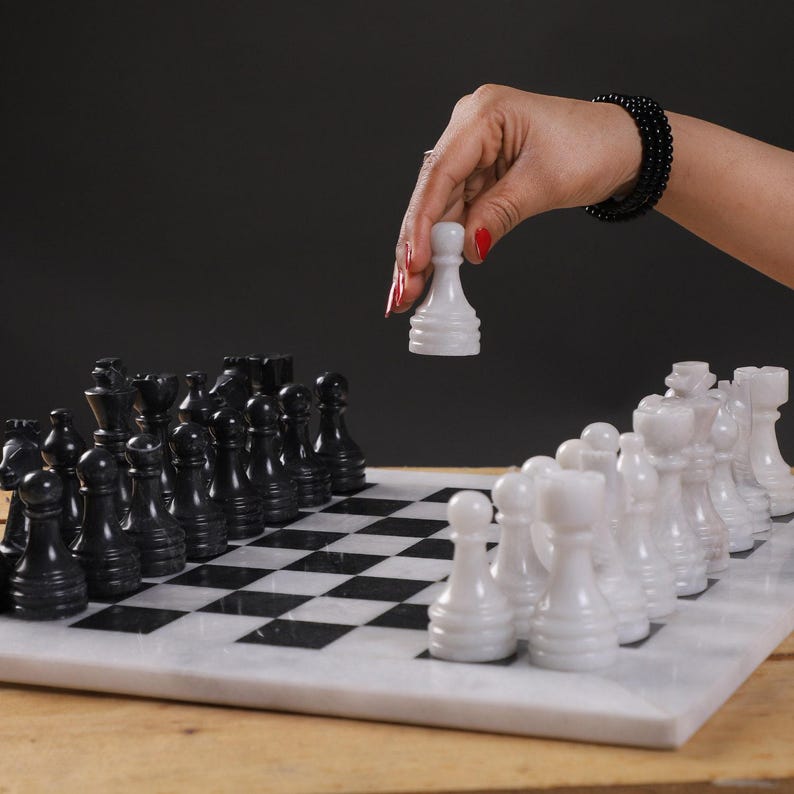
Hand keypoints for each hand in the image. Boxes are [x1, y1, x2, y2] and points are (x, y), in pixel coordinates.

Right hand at [386, 85, 642, 313]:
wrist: (622, 147)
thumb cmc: (592, 148)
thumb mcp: (544, 184)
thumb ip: (499, 214)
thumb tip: (467, 251)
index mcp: (482, 115)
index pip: (440, 174)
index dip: (422, 223)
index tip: (415, 261)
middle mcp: (469, 131)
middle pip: (431, 196)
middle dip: (415, 246)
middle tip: (402, 290)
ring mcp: (473, 154)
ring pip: (438, 210)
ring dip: (425, 253)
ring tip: (409, 292)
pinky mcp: (480, 175)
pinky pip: (456, 214)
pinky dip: (446, 245)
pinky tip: (431, 274)